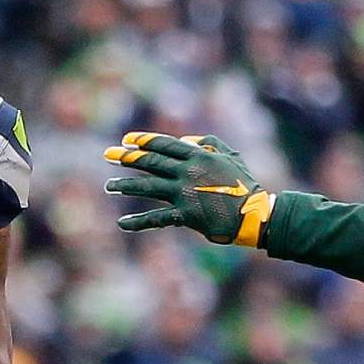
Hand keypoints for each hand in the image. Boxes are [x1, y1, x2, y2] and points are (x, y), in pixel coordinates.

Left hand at [104, 132, 274, 246]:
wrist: (255, 215)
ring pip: (148, 187)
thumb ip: (209, 143)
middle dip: (127, 158)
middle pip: (151, 163)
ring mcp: (185, 193)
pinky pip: (156, 218)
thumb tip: (185, 140)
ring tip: (109, 186)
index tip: (126, 139)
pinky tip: (122, 224)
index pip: (165, 145)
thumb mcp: (231, 156)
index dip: (144, 141)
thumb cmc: (243, 185)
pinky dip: (138, 222)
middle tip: (107, 154)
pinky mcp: (185, 215)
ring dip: (125, 186)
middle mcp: (188, 172)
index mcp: (199, 156)